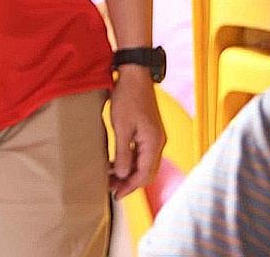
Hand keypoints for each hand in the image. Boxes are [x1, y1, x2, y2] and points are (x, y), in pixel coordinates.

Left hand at [107, 67, 164, 197]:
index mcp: (153, 142)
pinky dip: (131, 161)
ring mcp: (156, 136)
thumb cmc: (128, 98)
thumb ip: (122, 154)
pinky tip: (117, 162)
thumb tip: (121, 175)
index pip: (144, 175)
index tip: (115, 195)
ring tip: (111, 177)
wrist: (135, 75)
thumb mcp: (121, 128)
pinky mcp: (150, 131)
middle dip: (130, 183)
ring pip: (145, 164)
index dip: (130, 187)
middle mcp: (158, 141)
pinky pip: (143, 154)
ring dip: (130, 172)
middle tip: (111, 188)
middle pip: (148, 172)